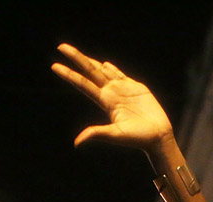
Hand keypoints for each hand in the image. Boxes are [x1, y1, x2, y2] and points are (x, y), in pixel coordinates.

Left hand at [51, 44, 173, 150]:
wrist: (158, 136)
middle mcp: (111, 93)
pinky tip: (104, 65)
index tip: (54, 66)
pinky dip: (111, 69)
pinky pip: (121, 75)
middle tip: (61, 46)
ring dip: (91, 62)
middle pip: (90, 72)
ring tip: (78, 55)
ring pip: (103, 72)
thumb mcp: (115, 136)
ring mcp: (123, 90)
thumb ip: (96, 134)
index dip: (69, 75)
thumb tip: (77, 143)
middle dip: (76, 58)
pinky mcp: (136, 88)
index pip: (83, 84)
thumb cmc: (137, 139)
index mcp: (105, 102)